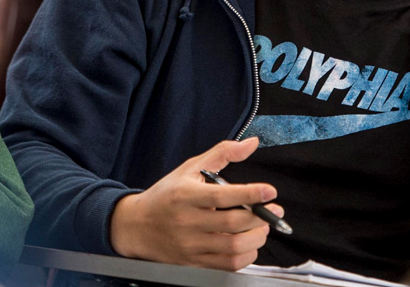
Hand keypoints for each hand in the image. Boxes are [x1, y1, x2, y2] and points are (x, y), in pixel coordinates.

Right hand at [110, 137, 281, 269]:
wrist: (136, 226)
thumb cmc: (166, 194)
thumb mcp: (191, 167)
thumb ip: (222, 153)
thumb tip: (251, 143)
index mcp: (187, 196)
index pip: (224, 196)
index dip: (251, 194)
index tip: (269, 191)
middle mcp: (188, 222)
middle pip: (232, 225)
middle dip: (260, 218)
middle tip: (273, 211)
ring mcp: (190, 246)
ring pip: (232, 248)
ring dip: (256, 238)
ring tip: (262, 227)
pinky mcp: (193, 263)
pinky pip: (226, 266)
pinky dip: (244, 256)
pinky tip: (249, 244)